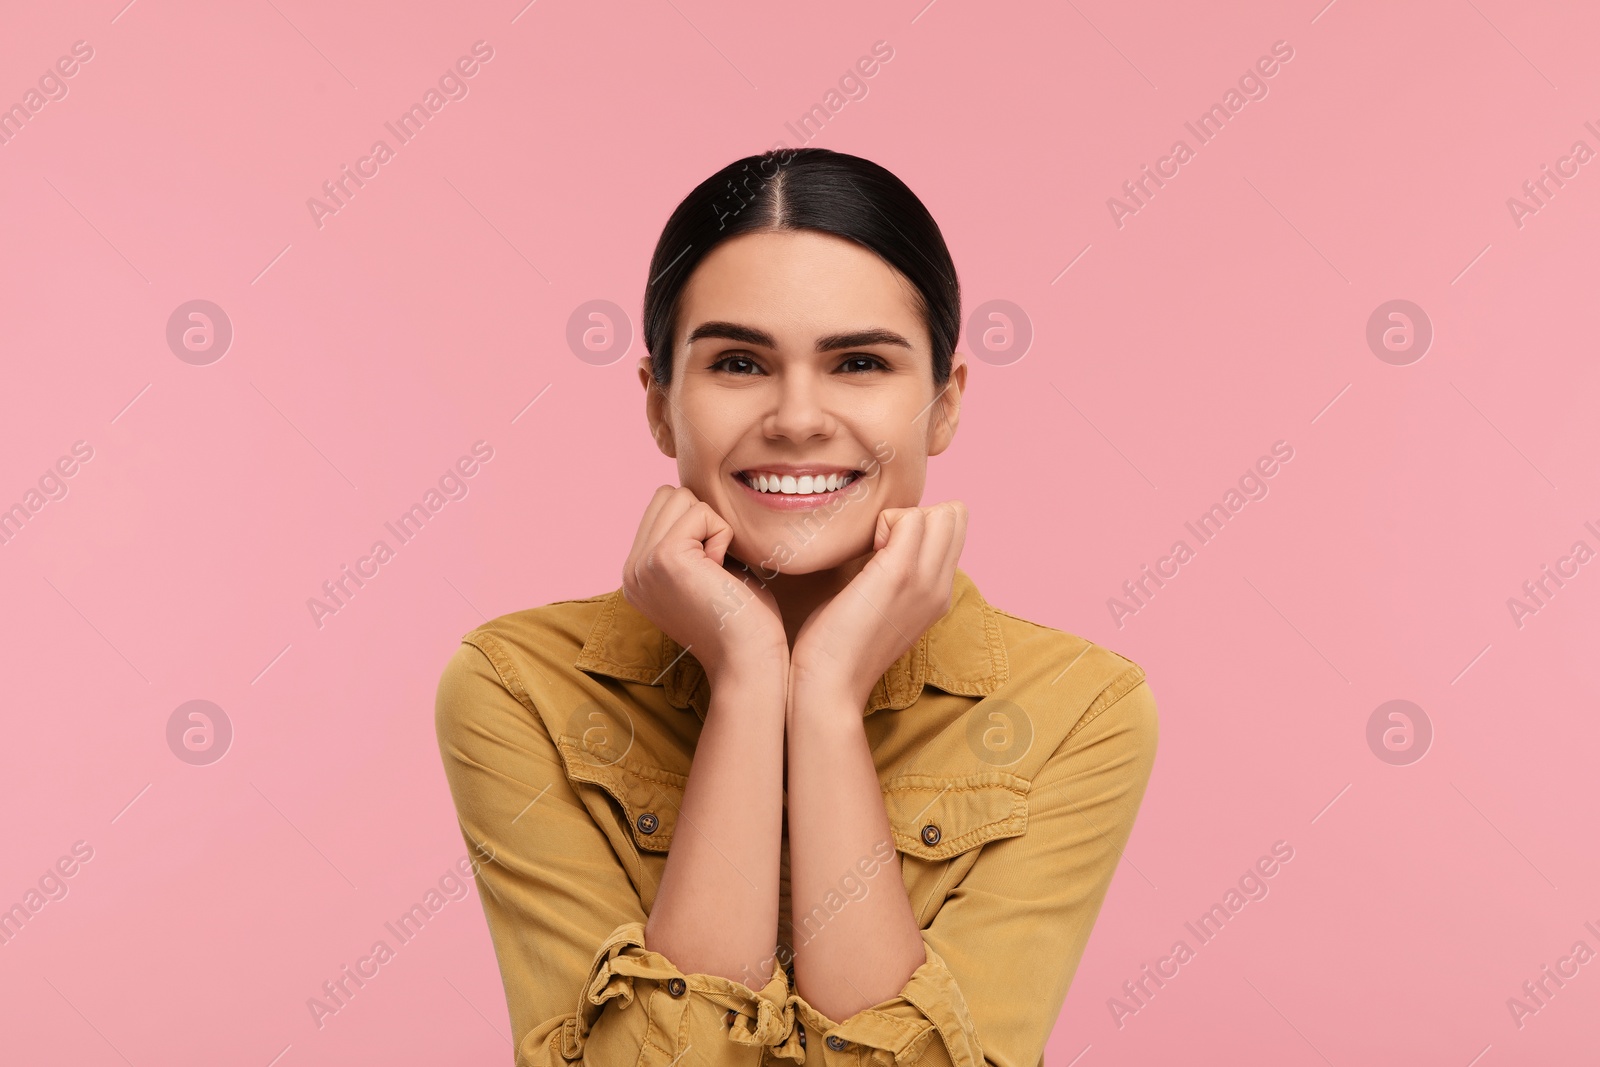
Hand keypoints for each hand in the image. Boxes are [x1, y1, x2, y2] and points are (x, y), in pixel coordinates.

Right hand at [621, 485, 787, 685]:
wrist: (747, 659)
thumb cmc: (742, 619)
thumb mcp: (704, 572)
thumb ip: (689, 539)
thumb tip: (693, 496)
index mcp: (637, 573)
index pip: (661, 506)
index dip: (699, 525)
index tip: (712, 569)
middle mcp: (631, 569)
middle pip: (668, 495)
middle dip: (703, 520)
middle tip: (716, 568)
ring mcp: (642, 563)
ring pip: (682, 497)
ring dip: (713, 527)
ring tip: (718, 570)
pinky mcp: (663, 557)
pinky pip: (702, 513)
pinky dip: (723, 536)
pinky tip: (722, 572)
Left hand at [789, 501, 968, 711]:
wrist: (830, 685)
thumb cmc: (838, 646)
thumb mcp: (880, 608)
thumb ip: (890, 577)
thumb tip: (879, 544)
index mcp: (938, 595)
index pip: (952, 531)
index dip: (919, 526)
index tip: (884, 550)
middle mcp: (941, 587)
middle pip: (955, 516)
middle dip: (916, 515)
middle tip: (879, 545)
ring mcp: (925, 580)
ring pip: (939, 513)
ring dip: (900, 518)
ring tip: (873, 550)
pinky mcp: (900, 573)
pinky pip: (911, 516)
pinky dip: (884, 521)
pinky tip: (865, 552)